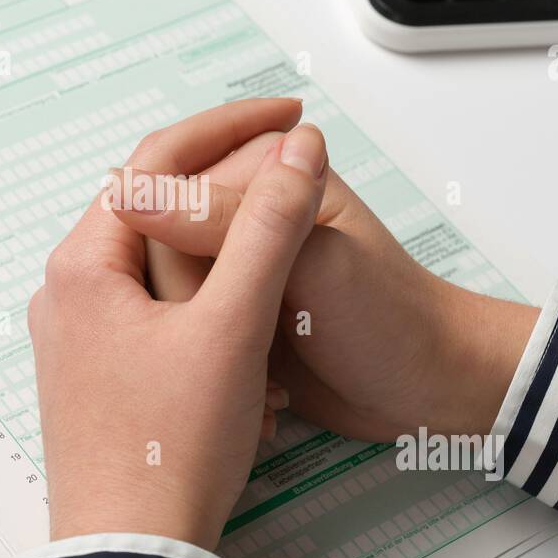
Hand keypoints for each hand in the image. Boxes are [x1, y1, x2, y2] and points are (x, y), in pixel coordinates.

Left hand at [30, 99, 327, 549]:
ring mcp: (80, 336)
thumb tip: (297, 152)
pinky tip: (247, 314)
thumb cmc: (168, 450)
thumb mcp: (233, 325)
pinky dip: (205, 296)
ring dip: (219, 245)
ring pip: (160, 261)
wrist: (133, 554)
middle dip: (226, 182)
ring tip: (278, 231)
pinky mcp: (100, 373)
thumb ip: (267, 228)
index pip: (156, 161)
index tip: (289, 116)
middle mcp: (69, 293)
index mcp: (84, 264)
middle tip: (289, 165)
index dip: (231, 127)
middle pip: (155, 206)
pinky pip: (156, 308)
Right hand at [112, 121, 538, 440]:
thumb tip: (129, 194)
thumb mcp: (310, 264)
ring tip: (254, 372)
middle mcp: (238, 210)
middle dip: (190, 307)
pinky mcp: (231, 312)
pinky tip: (248, 385)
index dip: (173, 258)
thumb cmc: (389, 317)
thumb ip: (221, 223)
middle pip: (155, 250)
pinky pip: (184, 329)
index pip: (163, 199)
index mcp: (260, 170)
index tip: (213, 306)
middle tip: (246, 345)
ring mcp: (232, 264)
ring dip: (199, 341)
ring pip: (163, 297)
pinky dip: (207, 361)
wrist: (428, 387)